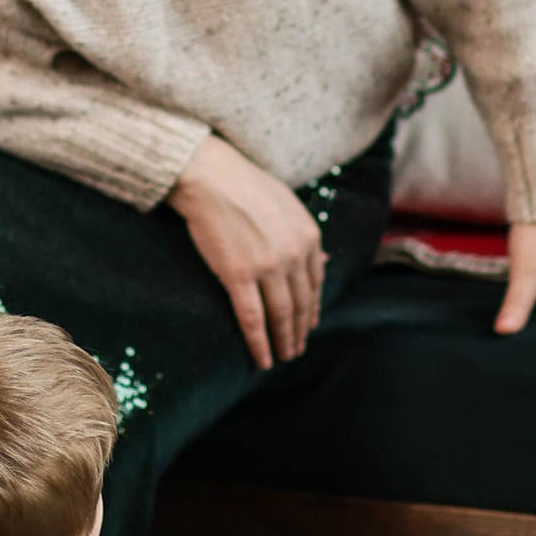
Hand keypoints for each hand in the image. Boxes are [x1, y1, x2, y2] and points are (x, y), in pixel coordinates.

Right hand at [170, 137, 325, 370]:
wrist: (212, 177)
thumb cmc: (247, 185)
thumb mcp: (288, 206)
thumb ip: (305, 236)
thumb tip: (323, 261)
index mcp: (309, 236)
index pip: (315, 284)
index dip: (312, 309)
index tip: (308, 325)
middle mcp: (294, 254)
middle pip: (301, 304)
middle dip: (300, 331)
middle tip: (297, 349)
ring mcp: (267, 266)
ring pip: (281, 315)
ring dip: (284, 341)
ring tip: (283, 357)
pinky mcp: (238, 275)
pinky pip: (252, 318)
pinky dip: (260, 343)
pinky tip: (263, 358)